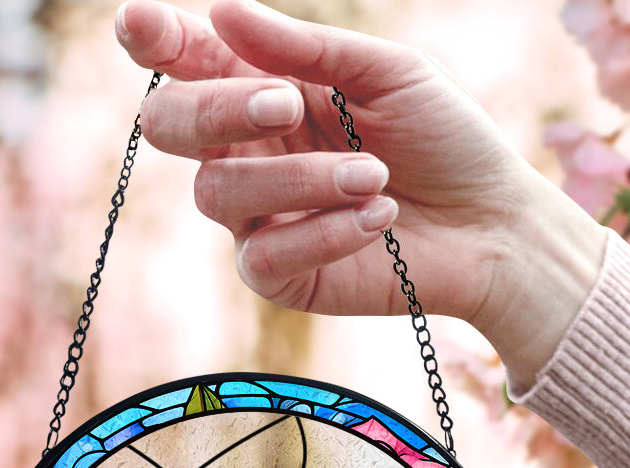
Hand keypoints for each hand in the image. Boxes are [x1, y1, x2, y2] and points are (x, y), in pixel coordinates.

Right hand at [116, 0, 605, 386]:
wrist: (489, 223)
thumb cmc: (442, 139)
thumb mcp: (385, 74)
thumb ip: (305, 50)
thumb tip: (220, 10)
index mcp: (265, 92)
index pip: (189, 64)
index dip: (156, 42)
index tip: (141, 24)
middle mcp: (249, 153)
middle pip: (171, 128)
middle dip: (215, 110)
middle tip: (284, 105)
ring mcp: (258, 219)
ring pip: (217, 194)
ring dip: (300, 180)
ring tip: (375, 174)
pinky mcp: (281, 277)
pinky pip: (262, 257)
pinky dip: (322, 233)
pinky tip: (378, 218)